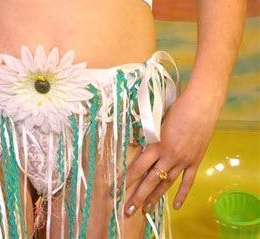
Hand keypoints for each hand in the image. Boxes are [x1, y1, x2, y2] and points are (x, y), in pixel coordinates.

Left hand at [123, 89, 217, 215]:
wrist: (200, 106)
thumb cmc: (176, 108)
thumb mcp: (156, 120)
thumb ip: (147, 135)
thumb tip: (134, 144)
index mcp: (156, 145)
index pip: (138, 167)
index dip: (127, 179)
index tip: (117, 189)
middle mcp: (168, 156)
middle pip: (150, 180)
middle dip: (138, 196)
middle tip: (128, 211)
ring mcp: (182, 161)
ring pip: (166, 184)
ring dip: (155, 197)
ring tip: (146, 210)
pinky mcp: (195, 162)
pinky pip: (187, 182)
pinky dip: (182, 194)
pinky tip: (175, 206)